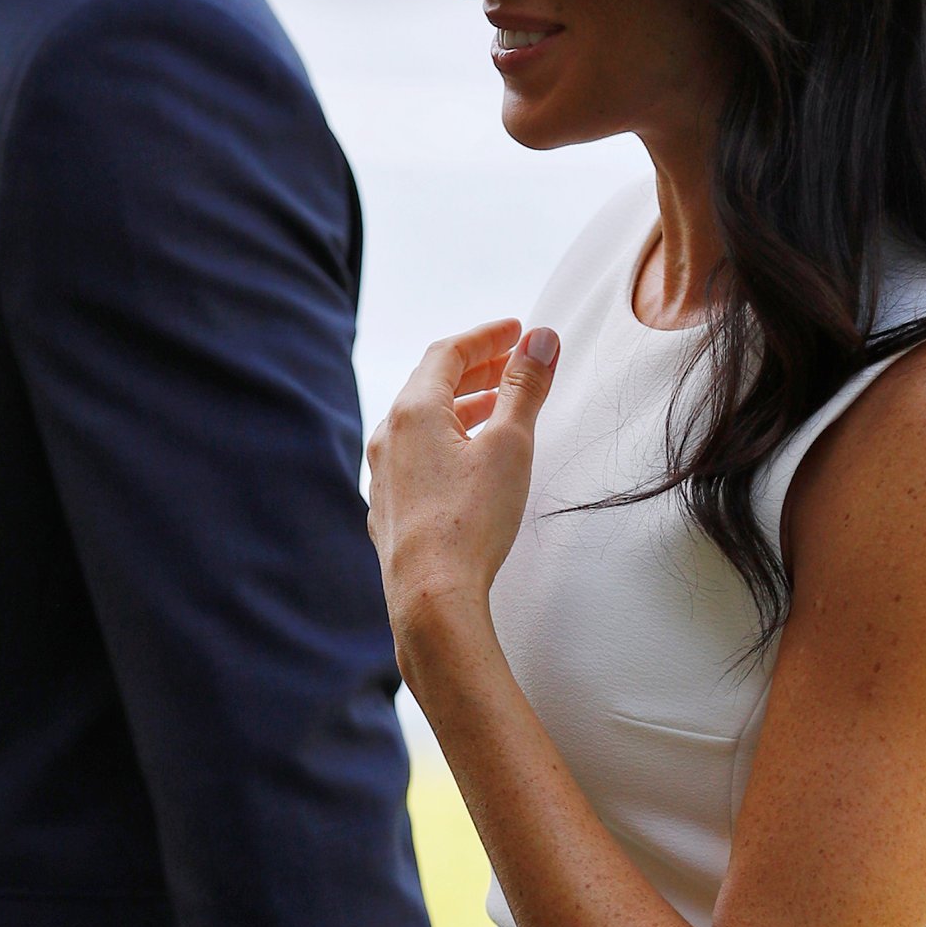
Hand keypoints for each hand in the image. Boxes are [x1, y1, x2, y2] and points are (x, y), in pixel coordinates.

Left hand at [365, 319, 559, 683]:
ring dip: (461, 408)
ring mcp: (383, 476)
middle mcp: (388, 437)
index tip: (516, 329)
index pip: (448, 353)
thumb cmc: (471, 522)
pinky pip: (416, 458)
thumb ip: (526, 388)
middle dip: (476, 370)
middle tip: (514, 364)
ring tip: (498, 409)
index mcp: (413, 411)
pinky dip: (445, 443)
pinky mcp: (389, 510)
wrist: (431, 597)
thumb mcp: (511, 445)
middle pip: (431, 385)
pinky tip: (466, 461)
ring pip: (422, 425)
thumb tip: (541, 340)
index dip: (485, 337)